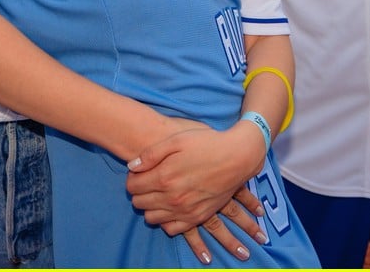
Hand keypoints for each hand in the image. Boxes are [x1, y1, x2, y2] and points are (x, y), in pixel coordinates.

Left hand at [126, 122, 267, 257]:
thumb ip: (151, 154)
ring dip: (150, 207)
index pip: (132, 187)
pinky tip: (170, 207)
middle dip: (139, 192)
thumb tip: (132, 166)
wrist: (237, 157)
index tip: (140, 172)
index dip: (133, 179)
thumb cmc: (207, 144)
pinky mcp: (197, 217)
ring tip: (159, 193)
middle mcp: (172, 198)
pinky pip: (171, 229)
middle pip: (139, 203)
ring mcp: (185, 210)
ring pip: (151, 218)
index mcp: (164, 177)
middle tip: (149, 181)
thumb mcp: (177, 139)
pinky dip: (166, 220)